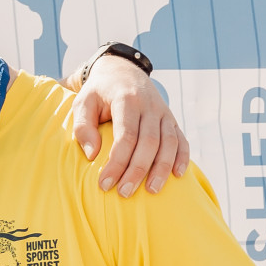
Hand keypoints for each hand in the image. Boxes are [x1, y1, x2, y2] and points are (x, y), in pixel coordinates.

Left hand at [69, 54, 188, 196]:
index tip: (104, 184)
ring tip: (151, 191)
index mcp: (126, 99)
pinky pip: (181, 139)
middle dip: (137, 170)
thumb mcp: (82, 102)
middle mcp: (149, 105)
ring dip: (161, 169)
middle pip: (148, 142)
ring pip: (169, 143)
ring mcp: (163, 112)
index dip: (116, 162)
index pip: (126, 136)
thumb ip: (83, 126)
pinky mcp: (171, 119)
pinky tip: (177, 175)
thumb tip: (92, 155)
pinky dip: (182, 157)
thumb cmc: (98, 93)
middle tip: (124, 193)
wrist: (122, 71)